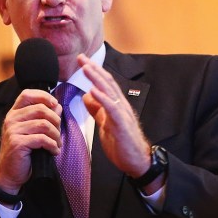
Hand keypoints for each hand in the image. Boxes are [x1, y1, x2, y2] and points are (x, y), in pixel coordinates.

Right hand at [0, 89, 61, 192]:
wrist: (9, 173)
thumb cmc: (23, 152)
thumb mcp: (33, 132)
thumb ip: (44, 117)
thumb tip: (57, 106)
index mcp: (14, 113)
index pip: (27, 94)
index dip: (43, 96)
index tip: (55, 104)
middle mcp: (11, 119)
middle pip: (40, 109)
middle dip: (56, 121)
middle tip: (58, 134)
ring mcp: (13, 130)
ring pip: (43, 124)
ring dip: (56, 136)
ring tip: (57, 144)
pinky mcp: (17, 143)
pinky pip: (41, 139)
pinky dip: (52, 145)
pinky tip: (54, 151)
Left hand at [77, 54, 152, 180]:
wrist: (136, 161)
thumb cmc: (122, 143)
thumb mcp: (105, 123)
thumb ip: (97, 109)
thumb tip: (86, 97)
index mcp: (116, 104)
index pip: (104, 83)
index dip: (93, 71)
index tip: (82, 61)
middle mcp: (120, 105)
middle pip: (106, 82)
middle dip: (93, 69)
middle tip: (81, 57)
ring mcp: (122, 113)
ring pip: (109, 91)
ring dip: (96, 78)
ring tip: (85, 68)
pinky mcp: (122, 124)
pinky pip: (112, 108)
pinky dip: (103, 98)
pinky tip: (93, 90)